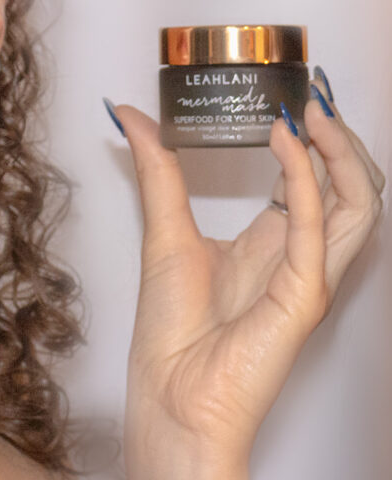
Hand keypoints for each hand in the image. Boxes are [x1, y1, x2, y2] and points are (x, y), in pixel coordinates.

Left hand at [106, 78, 384, 479]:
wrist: (168, 397)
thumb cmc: (171, 332)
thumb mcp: (163, 229)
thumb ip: (157, 168)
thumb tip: (132, 115)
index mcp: (273, 243)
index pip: (313, 180)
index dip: (312, 137)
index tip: (293, 93)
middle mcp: (299, 256)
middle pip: (349, 188)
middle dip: (340, 138)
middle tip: (313, 94)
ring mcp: (308, 277)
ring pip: (357, 206)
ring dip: (340, 153)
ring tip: (311, 111)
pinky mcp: (303, 296)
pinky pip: (319, 230)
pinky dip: (306, 180)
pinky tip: (285, 142)